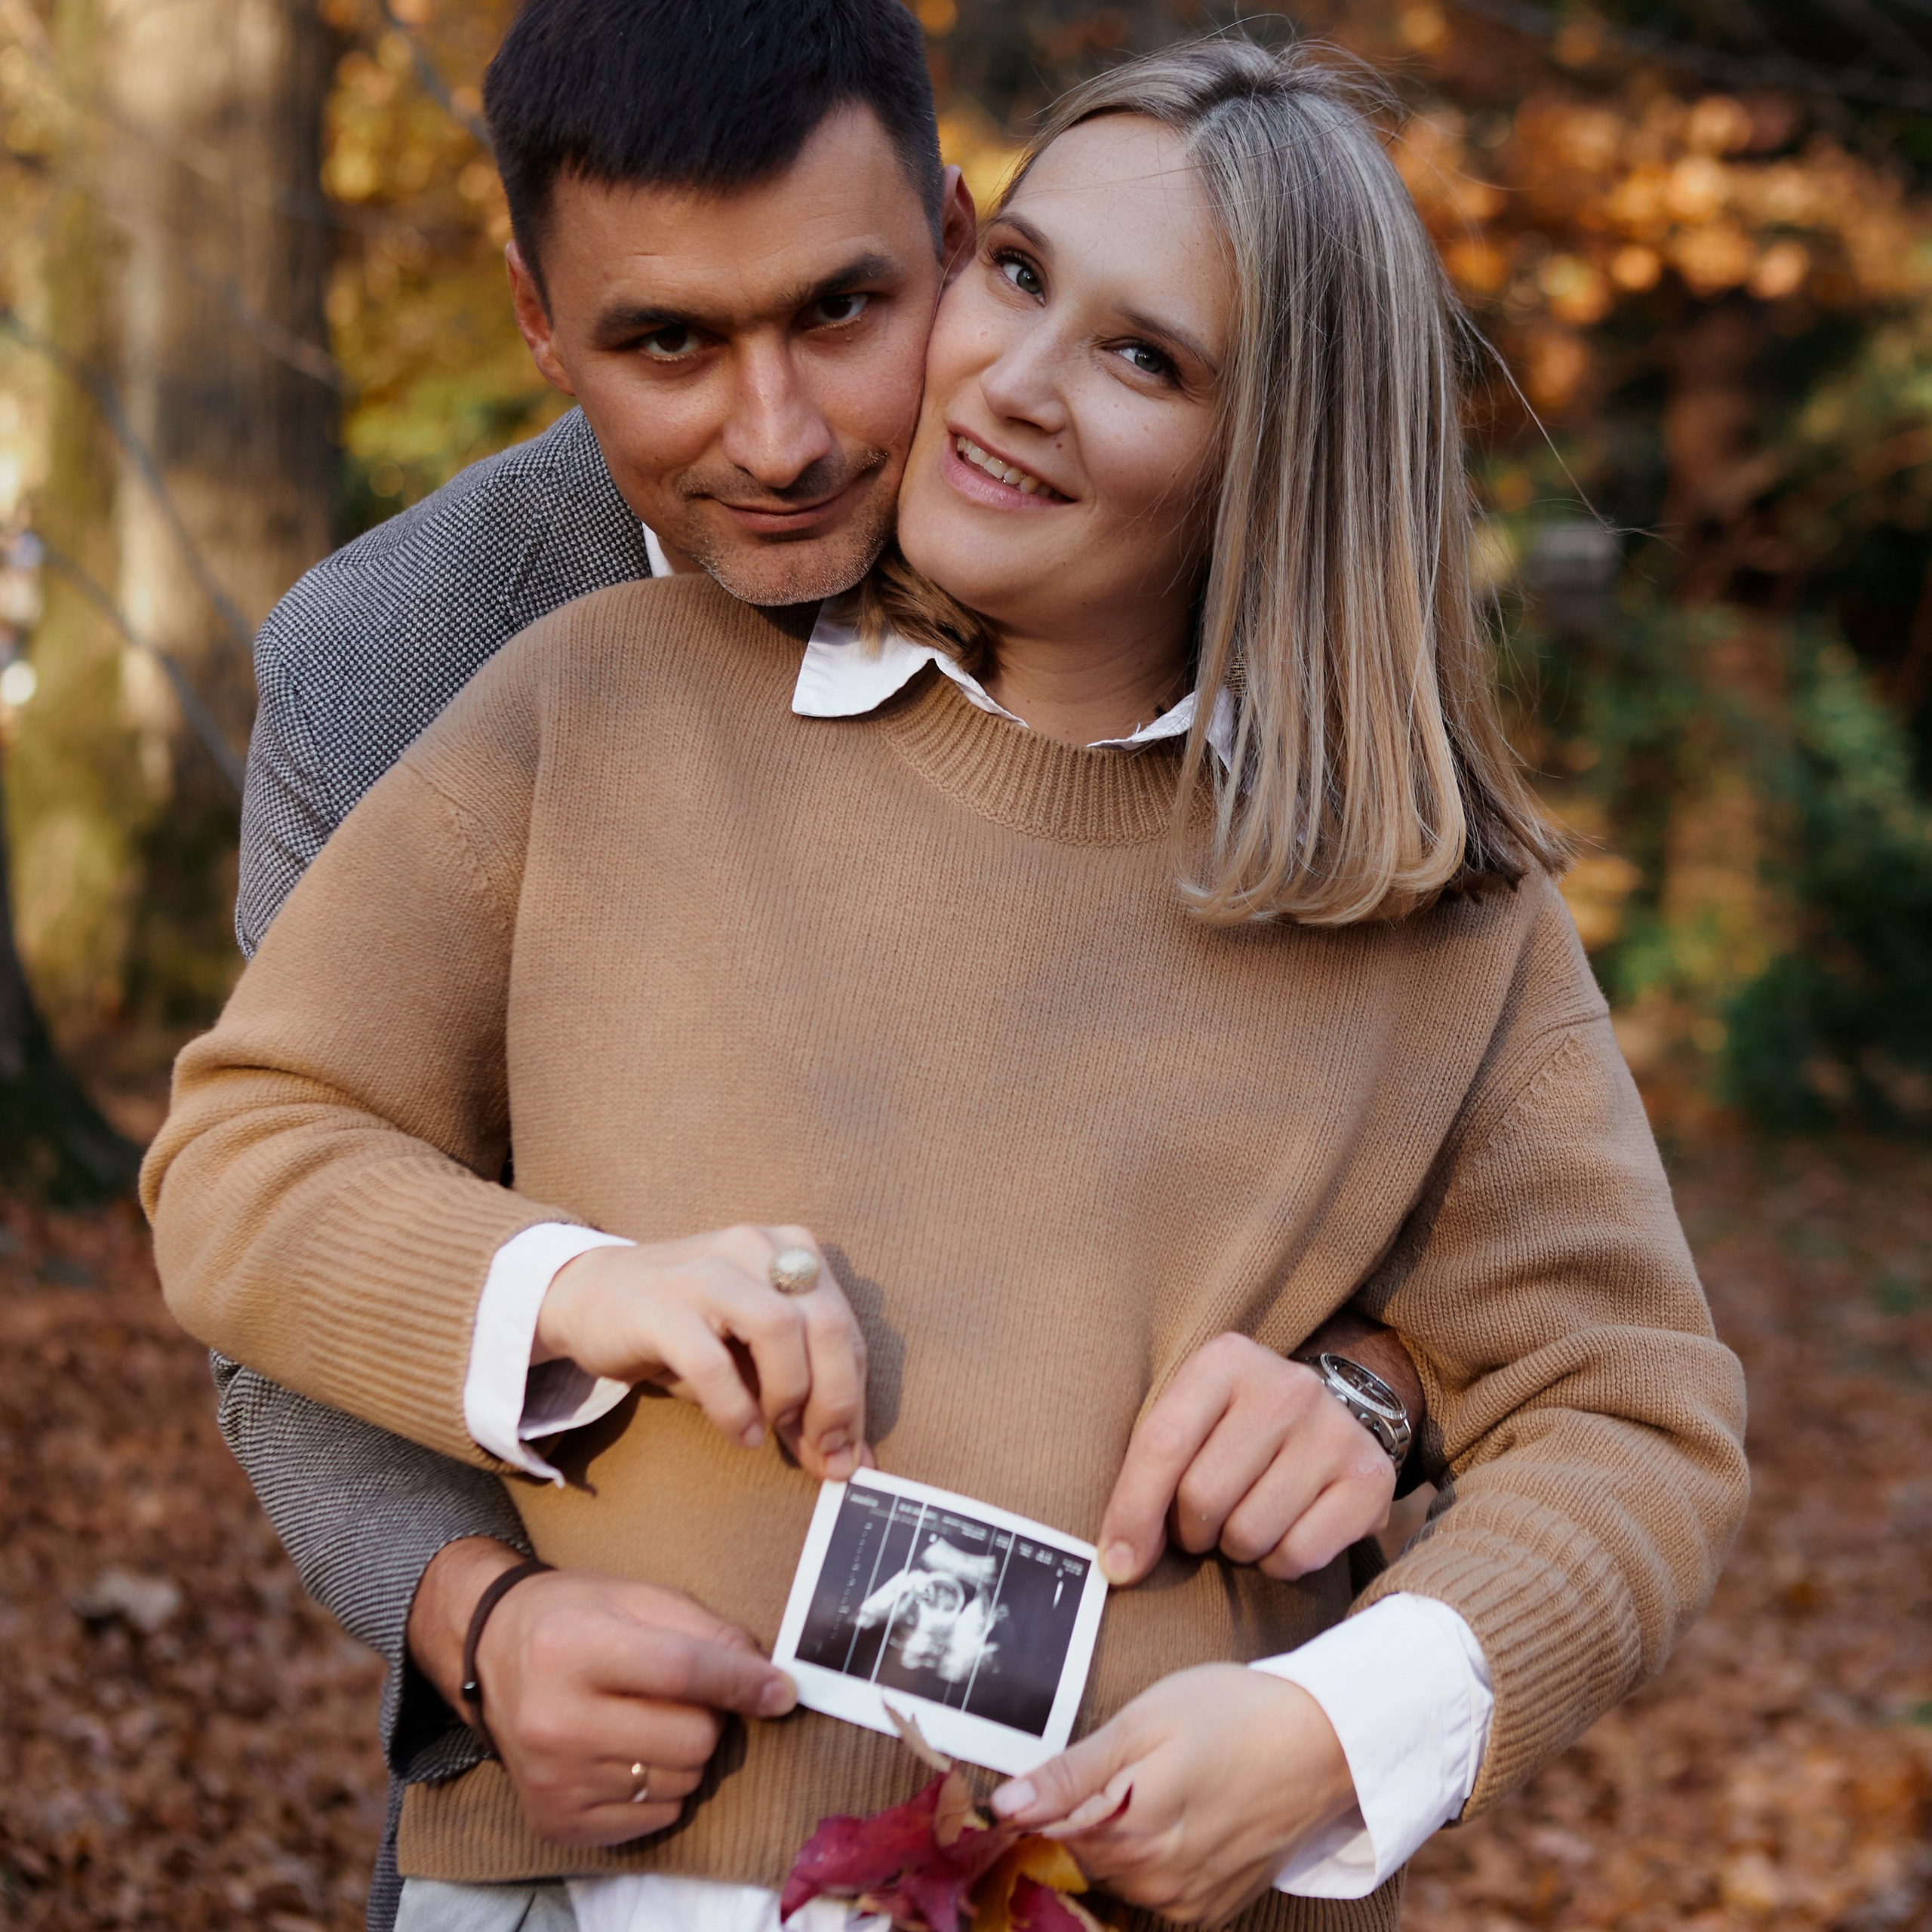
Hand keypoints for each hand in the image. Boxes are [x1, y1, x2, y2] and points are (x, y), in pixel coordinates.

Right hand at [409, 1541, 799, 1845]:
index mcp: (573, 1649)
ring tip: (646, 1719)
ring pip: (680, 1783)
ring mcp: (553, 1779)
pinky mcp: (556, 1821)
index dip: (742, 1681)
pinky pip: (654, 1817)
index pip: (683, 1672)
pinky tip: (625, 1752)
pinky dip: (658, 1787)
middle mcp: (555, 1721)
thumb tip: (768, 1681)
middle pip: (692, 1740)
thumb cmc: (574, 1617)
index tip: (782, 1691)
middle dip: (707, 1715)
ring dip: (684, 1753)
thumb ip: (707, 1632)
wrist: (493, 1656)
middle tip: (680, 1695)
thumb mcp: (638, 1597)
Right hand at [537, 1223, 867, 1480]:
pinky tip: (739, 1434)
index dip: (854, 1398)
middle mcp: (756, 1248)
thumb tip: (845, 1460)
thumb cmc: (684, 1329)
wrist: (588, 1295)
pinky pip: (713, 1363)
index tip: (850, 1454)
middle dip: (836, 1400)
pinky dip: (734, 1408)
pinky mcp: (661, 1305)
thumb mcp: (750, 1355)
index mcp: (792, 1250)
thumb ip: (799, 1395)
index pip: (845, 1329)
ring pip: (779, 1329)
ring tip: (771, 1429)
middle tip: (825, 1452)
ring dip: (788, 1394)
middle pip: (827, 1324)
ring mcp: (708, 1271)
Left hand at [990, 1665, 1354, 1925]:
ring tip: (1158, 1786)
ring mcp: (1187, 1901)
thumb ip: (1071, 1772)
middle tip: (1125, 1766)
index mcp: (1132, 1831)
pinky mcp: (1211, 1909)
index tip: (1057, 1775)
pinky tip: (1178, 1817)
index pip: (1049, 1834)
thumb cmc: (1234, 1715)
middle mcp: (1157, 1881)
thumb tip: (1004, 1806)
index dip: (1044, 1801)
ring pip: (1115, 1875)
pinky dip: (1151, 1859)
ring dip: (1117, 1838)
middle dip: (1082, 1816)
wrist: (1324, 1742)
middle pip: (1080, 1856)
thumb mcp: (1143, 1723)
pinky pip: (1154, 1891)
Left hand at [1098, 1333, 1393, 1585]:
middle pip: (1204, 1496)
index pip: (1163, 1443)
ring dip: (1235, 1547)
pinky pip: (1299, 1555)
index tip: (1116, 1564)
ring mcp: (1335, 1430)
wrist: (1330, 1415)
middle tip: (1201, 1521)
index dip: (1132, 1512)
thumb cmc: (1235, 1428)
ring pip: (1250, 1534)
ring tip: (1244, 1518)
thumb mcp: (1188, 1419)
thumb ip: (1145, 1474)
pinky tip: (1283, 1531)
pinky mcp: (1371, 1478)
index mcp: (1227, 1360)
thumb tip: (1117, 1563)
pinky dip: (1278, 1562)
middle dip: (1190, 1529)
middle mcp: (1287, 1387)